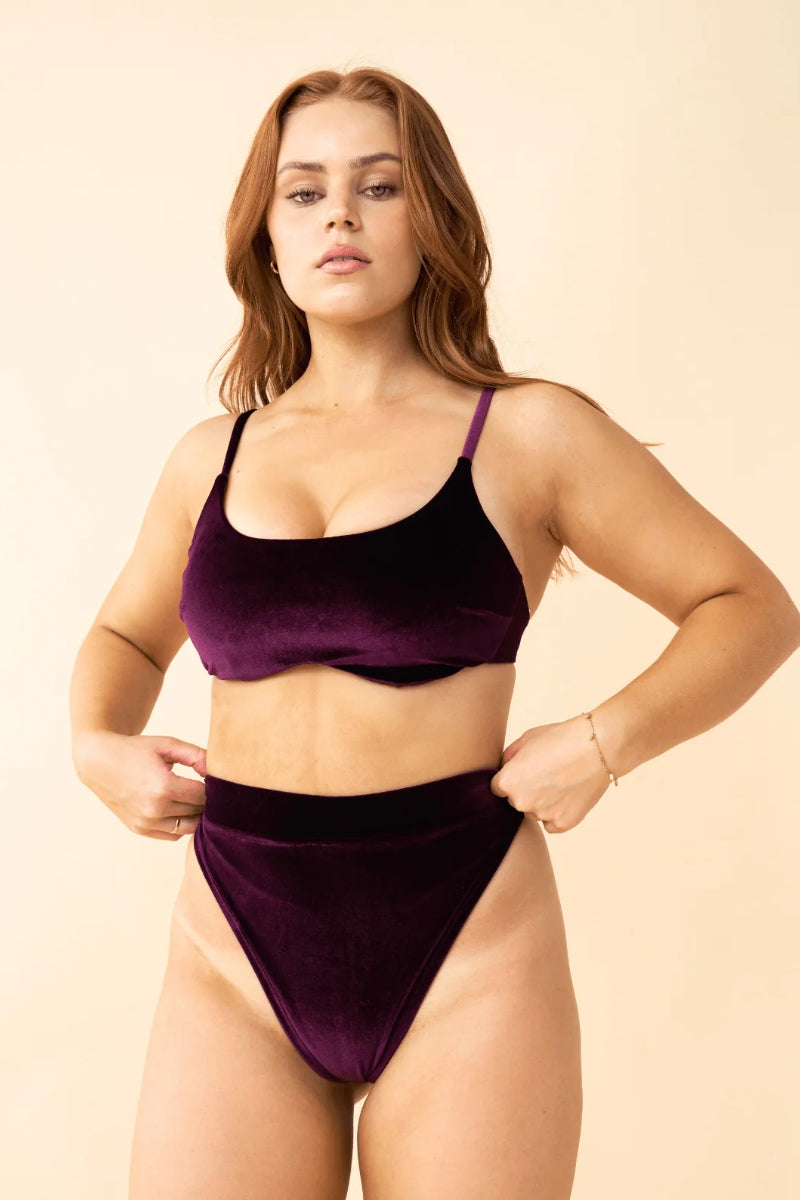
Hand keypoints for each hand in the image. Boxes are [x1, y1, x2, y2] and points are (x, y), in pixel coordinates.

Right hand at [74, 731, 206, 839]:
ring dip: (197, 816)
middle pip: (197, 812)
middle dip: (207, 802)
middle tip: (210, 789)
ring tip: (197, 799)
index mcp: (163, 787)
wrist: (99, 761)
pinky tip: (182, 809)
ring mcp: (145, 822)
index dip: (214, 788)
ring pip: (188, 828)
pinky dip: (182, 825)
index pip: (204, 796)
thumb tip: (218, 771)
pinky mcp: (139, 829)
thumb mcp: (167, 745)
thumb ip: (197, 755)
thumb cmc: (136, 749)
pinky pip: (172, 835)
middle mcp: (154, 809)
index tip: (215, 779)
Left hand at [489, 715, 613, 833]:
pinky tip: (569, 794)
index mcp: (507, 782)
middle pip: (517, 801)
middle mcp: (520, 802)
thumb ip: (509, 757)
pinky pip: (552, 823)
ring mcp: (542, 815)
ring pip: (535, 812)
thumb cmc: (561, 738)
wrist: (597, 746)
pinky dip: (558, 813)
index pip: (498, 788)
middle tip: (548, 773)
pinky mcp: (563, 824)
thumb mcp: (527, 739)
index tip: (527, 770)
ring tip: (562, 781)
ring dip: (543, 802)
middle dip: (527, 790)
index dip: (512, 777)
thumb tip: (504, 769)